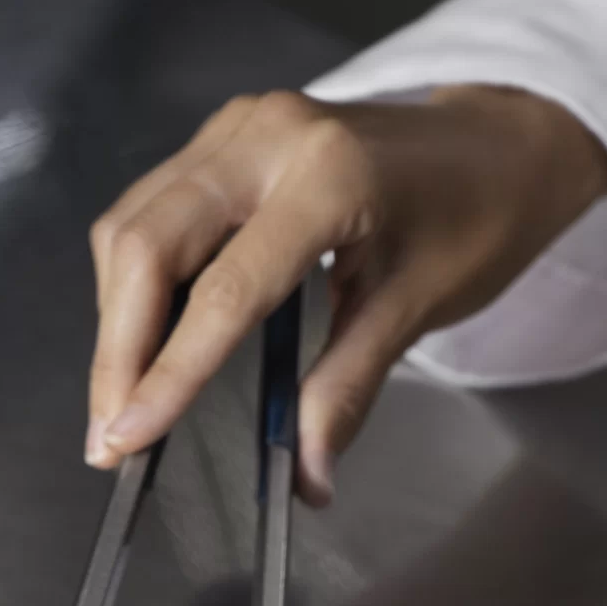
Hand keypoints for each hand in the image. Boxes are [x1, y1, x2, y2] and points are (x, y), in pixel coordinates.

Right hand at [86, 87, 606, 498]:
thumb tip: (306, 477)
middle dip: (118, 350)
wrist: (498, 142)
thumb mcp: (418, 307)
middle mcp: (265, 137)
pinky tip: (146, 342)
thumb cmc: (475, 216)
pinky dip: (137, 283)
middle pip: (146, 244)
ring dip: (117, 319)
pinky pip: (152, 209)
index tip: (129, 439)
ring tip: (123, 402)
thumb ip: (349, 389)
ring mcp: (237, 128)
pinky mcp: (225, 138)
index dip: (170, 373)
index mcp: (326, 178)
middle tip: (108, 436)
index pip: (224, 290)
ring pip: (134, 223)